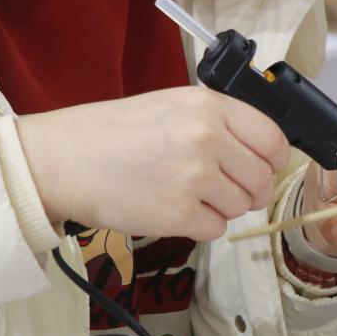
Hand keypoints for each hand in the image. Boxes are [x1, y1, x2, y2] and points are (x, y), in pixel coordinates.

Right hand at [17, 87, 288, 240]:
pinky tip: (173, 209)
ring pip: (241, 207)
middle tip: (222, 188)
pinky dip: (200, 226)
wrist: (63, 160)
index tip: (264, 168)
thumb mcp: (173, 106)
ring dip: (220, 207)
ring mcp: (194, 179)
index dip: (273, 161)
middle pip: (262, 180)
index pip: (274, 140)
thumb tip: (262, 155)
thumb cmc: (112, 133)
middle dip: (248, 191)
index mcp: (209, 106)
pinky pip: (216, 229)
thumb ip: (220, 124)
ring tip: (185, 193)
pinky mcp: (179, 215)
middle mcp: (207, 139)